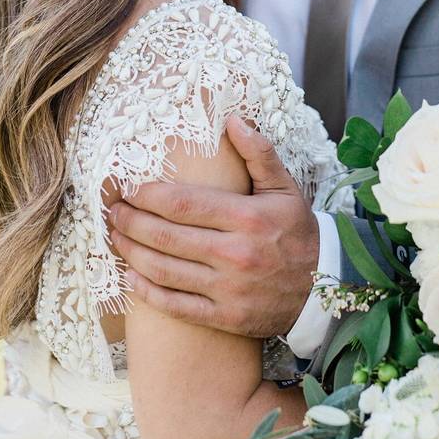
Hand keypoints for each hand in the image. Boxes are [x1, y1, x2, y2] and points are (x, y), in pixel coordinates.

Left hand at [108, 117, 319, 337]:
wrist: (326, 289)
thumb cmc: (299, 234)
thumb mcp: (286, 189)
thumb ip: (259, 154)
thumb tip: (232, 121)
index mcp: (247, 218)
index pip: (181, 204)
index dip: (147, 196)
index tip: (129, 189)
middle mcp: (235, 255)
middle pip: (164, 236)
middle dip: (130, 222)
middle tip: (113, 212)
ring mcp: (228, 290)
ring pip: (163, 270)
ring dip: (130, 253)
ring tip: (115, 238)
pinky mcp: (225, 318)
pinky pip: (175, 306)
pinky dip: (146, 292)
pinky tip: (131, 277)